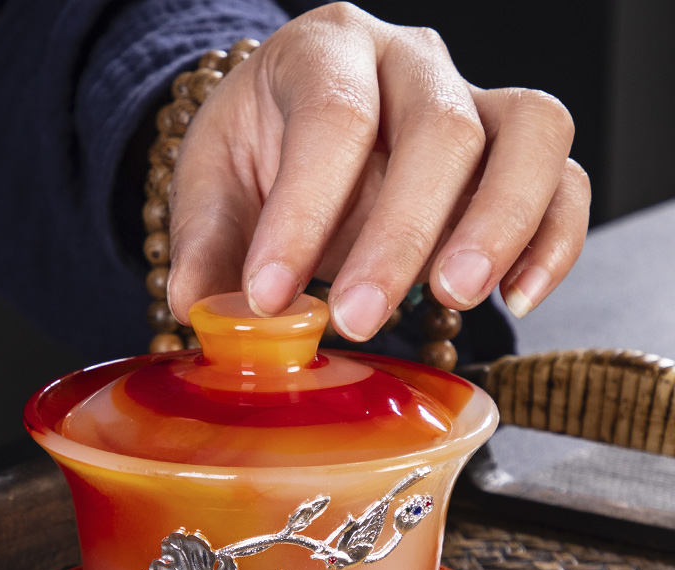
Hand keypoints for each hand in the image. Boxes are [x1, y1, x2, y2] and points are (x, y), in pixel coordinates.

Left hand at [166, 2, 590, 340]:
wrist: (305, 134)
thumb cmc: (260, 153)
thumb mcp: (215, 188)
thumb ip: (207, 245)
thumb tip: (202, 310)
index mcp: (326, 53)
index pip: (331, 117)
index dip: (303, 213)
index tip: (271, 297)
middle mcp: (411, 63)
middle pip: (441, 127)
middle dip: (400, 236)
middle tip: (358, 318)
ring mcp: (476, 102)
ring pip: (531, 135)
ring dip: (499, 224)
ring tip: (454, 296)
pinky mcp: (515, 154)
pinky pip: (566, 181)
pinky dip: (554, 241)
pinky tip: (515, 297)